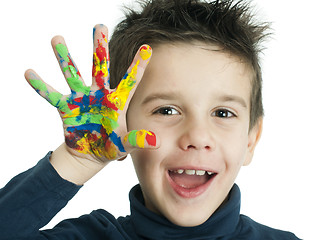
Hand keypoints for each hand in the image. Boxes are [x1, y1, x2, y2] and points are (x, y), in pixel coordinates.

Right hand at [25, 24, 157, 162]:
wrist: (91, 155)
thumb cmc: (110, 146)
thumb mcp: (124, 144)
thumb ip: (137, 140)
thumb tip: (155, 140)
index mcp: (116, 101)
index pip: (129, 80)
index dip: (138, 65)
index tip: (147, 48)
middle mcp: (99, 94)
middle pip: (99, 67)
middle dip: (100, 48)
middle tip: (100, 27)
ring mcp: (82, 99)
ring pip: (72, 74)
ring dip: (65, 58)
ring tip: (57, 39)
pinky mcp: (66, 107)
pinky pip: (51, 95)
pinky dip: (41, 86)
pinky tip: (29, 73)